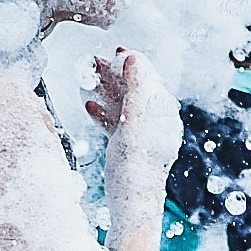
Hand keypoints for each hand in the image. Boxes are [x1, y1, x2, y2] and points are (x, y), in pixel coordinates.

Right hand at [90, 47, 180, 171]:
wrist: (131, 200)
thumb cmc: (137, 162)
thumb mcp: (135, 118)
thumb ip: (136, 87)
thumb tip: (133, 59)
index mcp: (164, 113)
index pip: (150, 79)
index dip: (134, 63)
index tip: (117, 50)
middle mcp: (155, 122)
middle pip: (134, 90)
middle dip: (114, 74)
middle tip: (94, 60)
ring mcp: (141, 134)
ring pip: (122, 105)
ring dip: (105, 89)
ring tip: (86, 76)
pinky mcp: (128, 147)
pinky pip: (115, 123)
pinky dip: (103, 112)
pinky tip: (89, 105)